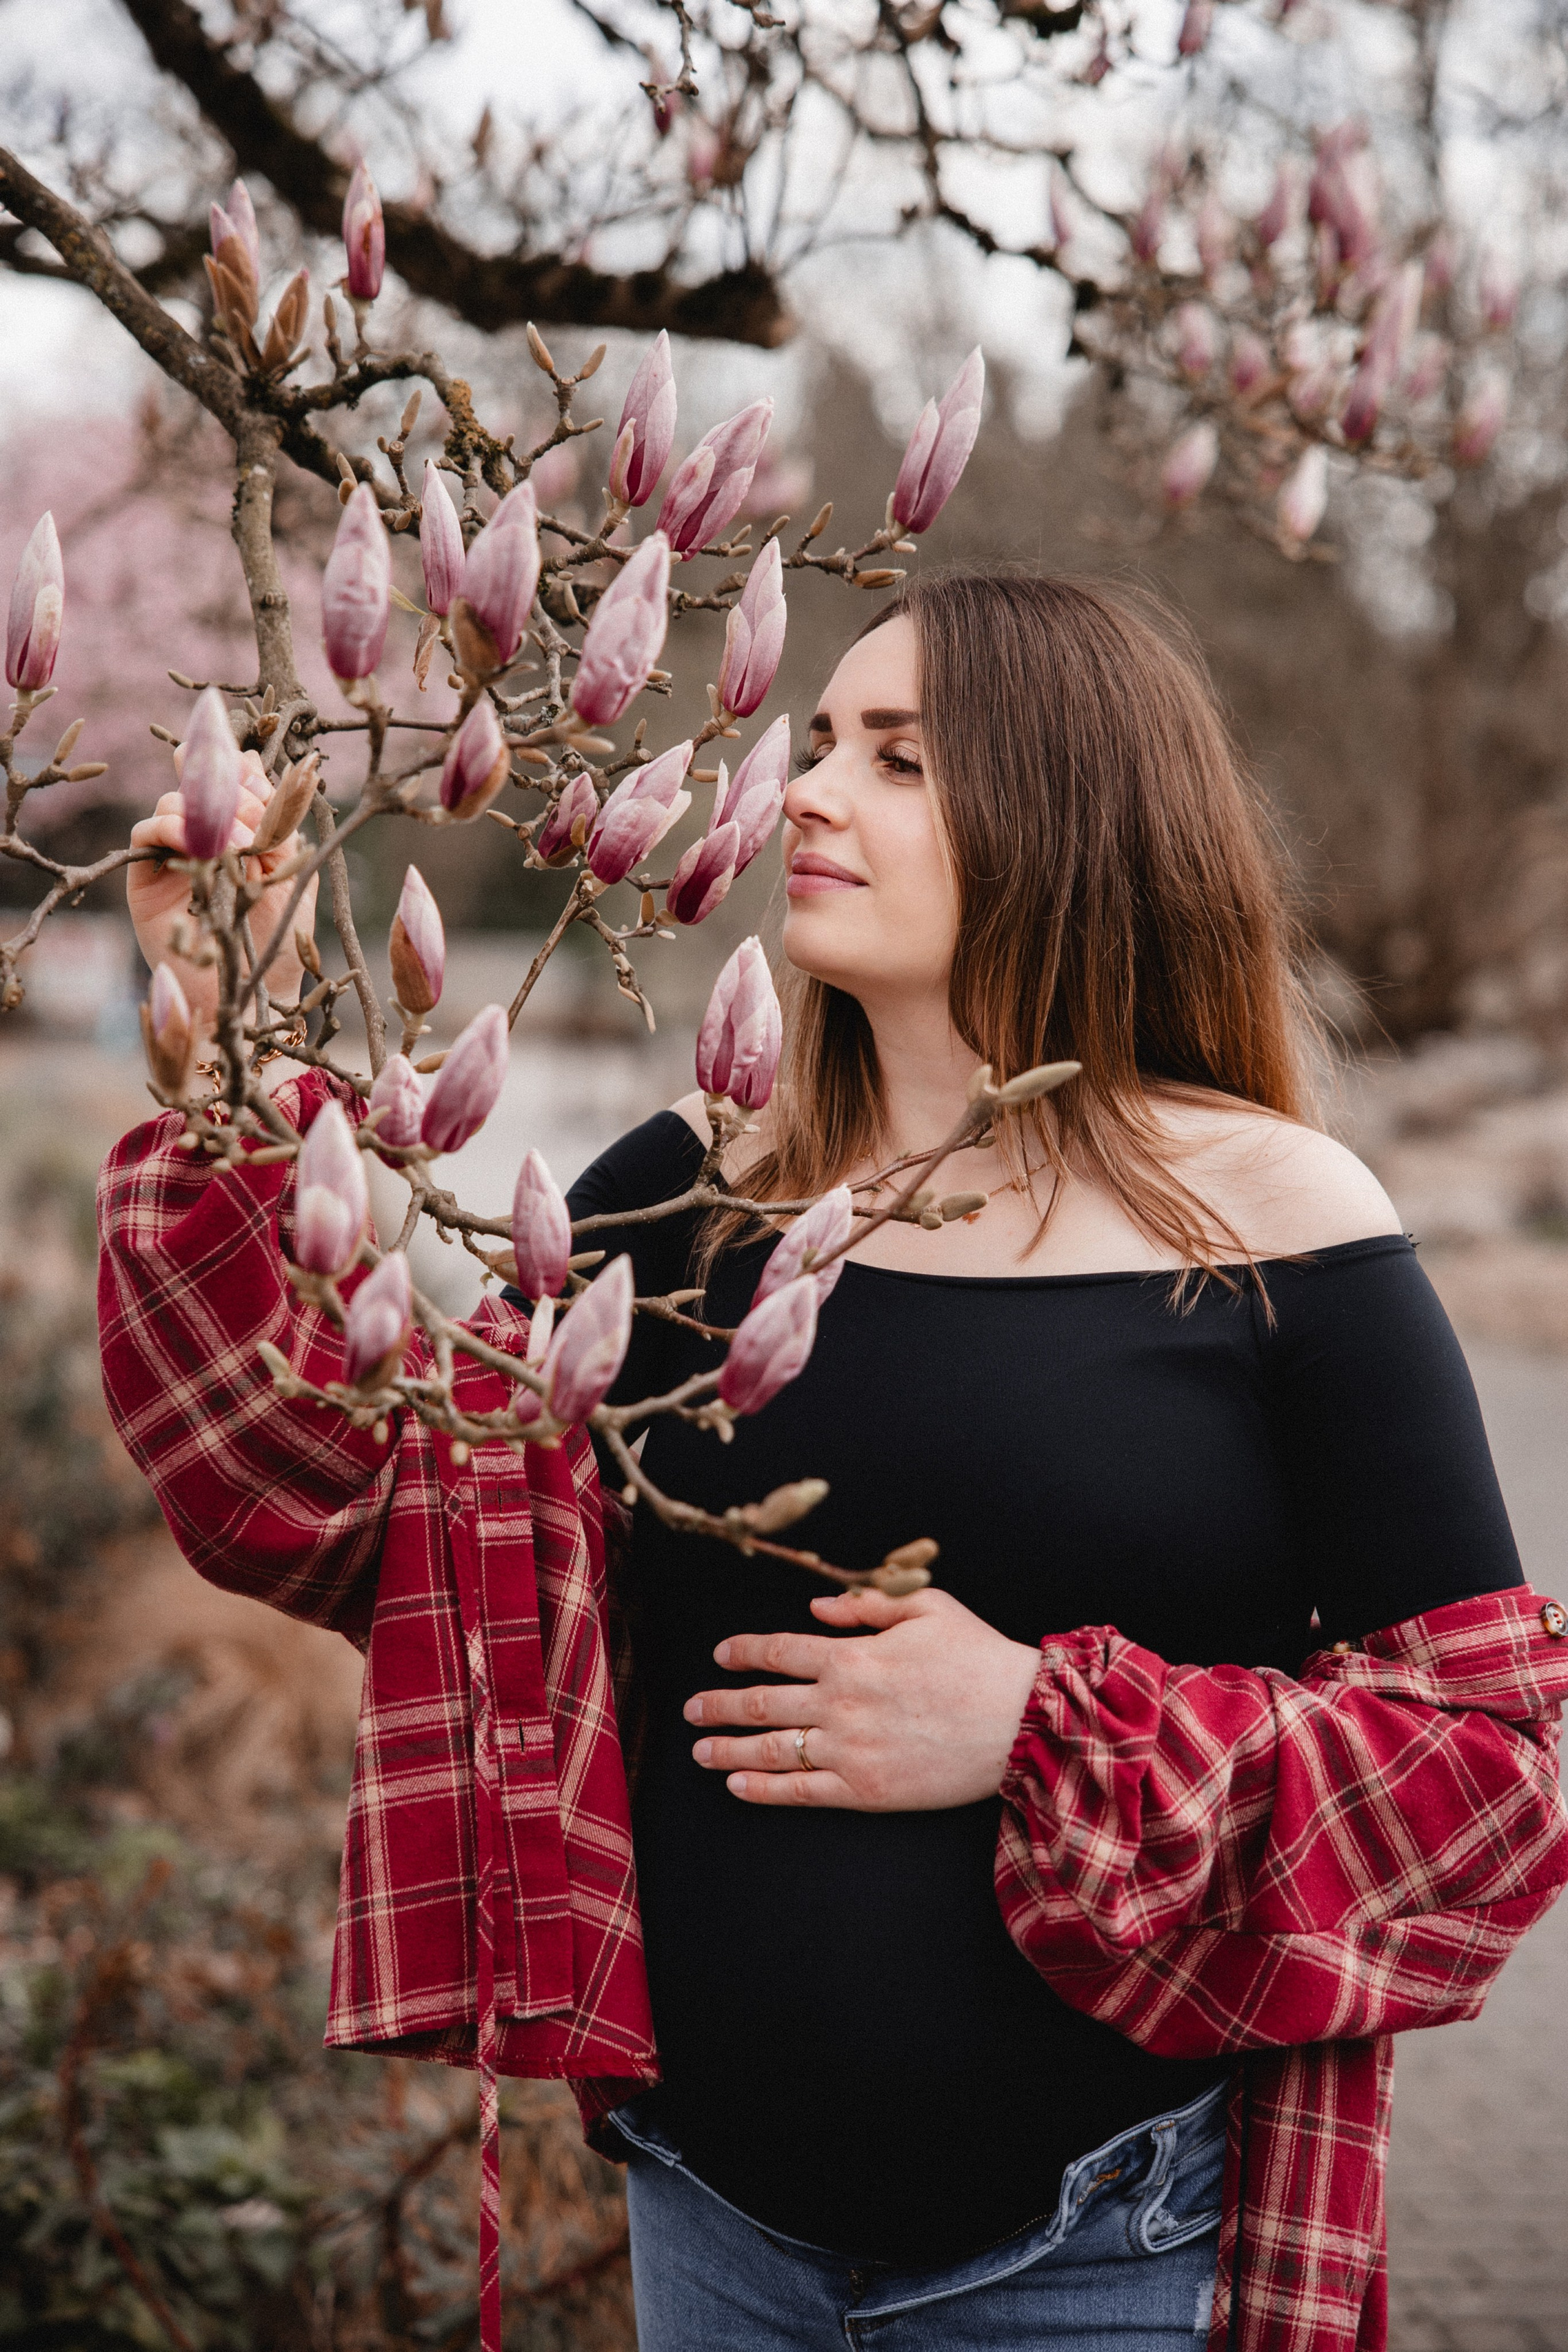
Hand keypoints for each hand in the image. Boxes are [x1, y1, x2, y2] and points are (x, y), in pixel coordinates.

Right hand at [126, 750, 318, 1032]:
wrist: (255, 989)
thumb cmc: (279, 936)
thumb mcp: (289, 868)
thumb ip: (273, 818)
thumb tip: (249, 760)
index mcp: (241, 831)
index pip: (232, 780)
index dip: (241, 770)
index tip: (254, 774)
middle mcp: (206, 839)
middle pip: (200, 785)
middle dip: (228, 793)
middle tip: (249, 819)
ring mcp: (175, 856)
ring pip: (171, 803)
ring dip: (203, 813)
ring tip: (234, 845)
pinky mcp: (147, 878)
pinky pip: (145, 833)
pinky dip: (167, 827)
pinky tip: (192, 844)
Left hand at [684, 1585, 1042, 1810]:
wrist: (1022, 1719)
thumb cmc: (979, 1657)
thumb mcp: (928, 1607)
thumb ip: (867, 1605)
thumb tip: (817, 1609)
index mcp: (852, 1655)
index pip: (777, 1651)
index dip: (742, 1653)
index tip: (720, 1656)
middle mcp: (841, 1702)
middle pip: (760, 1703)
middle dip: (718, 1705)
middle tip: (691, 1708)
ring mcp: (851, 1749)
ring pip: (771, 1750)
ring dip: (727, 1749)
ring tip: (700, 1750)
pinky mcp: (867, 1790)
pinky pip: (802, 1792)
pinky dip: (763, 1788)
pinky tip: (738, 1785)